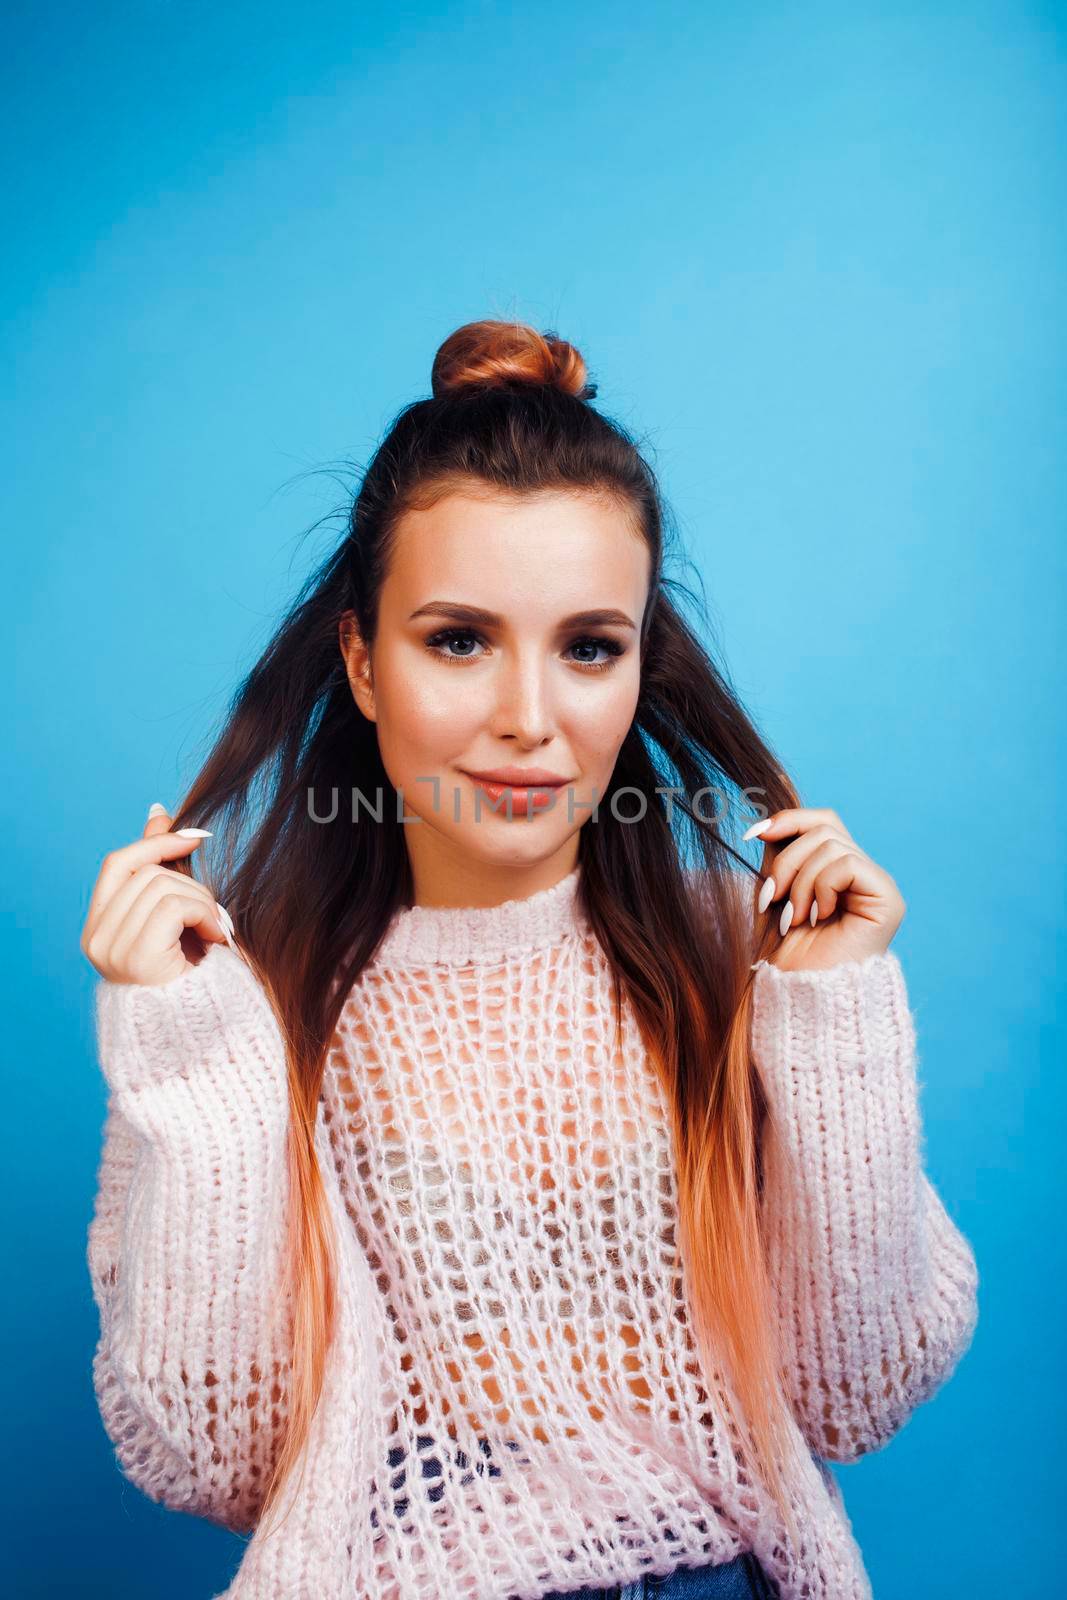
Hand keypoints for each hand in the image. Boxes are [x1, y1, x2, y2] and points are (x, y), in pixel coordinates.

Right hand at [81, 805, 234, 985]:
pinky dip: (205, 915)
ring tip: (215, 933)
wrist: (204, 1034)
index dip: (155, 842)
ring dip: (203, 903)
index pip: (117, 863)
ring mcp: (112, 948)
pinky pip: (174, 905)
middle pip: (146, 871)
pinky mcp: (137, 956)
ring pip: (163, 884)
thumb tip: (158, 813)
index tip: (194, 835)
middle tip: (213, 916)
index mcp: (99, 929)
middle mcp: (97, 939)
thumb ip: (163, 869)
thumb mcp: (176, 914)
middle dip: (191, 883)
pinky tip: (216, 940)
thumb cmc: (192, 976)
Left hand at [743, 806, 904, 972]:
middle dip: (787, 860)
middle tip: (772, 897)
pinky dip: (821, 888)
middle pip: (825, 827)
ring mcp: (877, 886)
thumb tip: (767, 824)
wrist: (801, 996)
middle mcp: (863, 875)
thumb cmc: (787, 954)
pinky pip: (846, 863)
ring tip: (795, 918)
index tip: (751, 835)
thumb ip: (780, 857)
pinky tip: (817, 918)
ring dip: (800, 882)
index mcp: (839, 872)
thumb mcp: (776, 894)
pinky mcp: (887, 899)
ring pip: (831, 844)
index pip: (822, 822)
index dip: (788, 820)